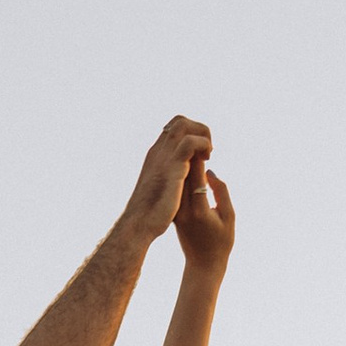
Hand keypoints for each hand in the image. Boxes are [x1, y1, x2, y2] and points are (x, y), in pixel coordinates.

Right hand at [119, 115, 213, 245]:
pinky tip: (206, 162)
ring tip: (208, 156)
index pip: (173, 130)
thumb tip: (178, 178)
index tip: (200, 153)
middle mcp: (158, 152)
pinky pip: (191, 142)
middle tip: (206, 152)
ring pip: (184, 125)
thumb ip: (168, 179)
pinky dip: (202, 145)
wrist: (138, 225)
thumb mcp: (158, 191)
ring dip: (201, 135)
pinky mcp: (173, 167)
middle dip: (198, 130)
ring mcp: (164, 157)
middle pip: (179, 121)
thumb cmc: (147, 215)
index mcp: (155, 156)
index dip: (190, 134)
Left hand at [174, 156, 233, 276]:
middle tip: (197, 141)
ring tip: (191, 149)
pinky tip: (184, 163)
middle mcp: (182, 210)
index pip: (195, 177)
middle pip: (181, 175)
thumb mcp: (229, 217)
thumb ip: (222, 192)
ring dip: (182, 163)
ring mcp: (175, 212)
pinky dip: (180, 175)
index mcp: (198, 210)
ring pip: (176, 181)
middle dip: (188, 156)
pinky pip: (175, 188)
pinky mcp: (173, 213)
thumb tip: (210, 171)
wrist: (202, 266)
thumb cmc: (221, 243)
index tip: (204, 146)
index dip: (198, 158)